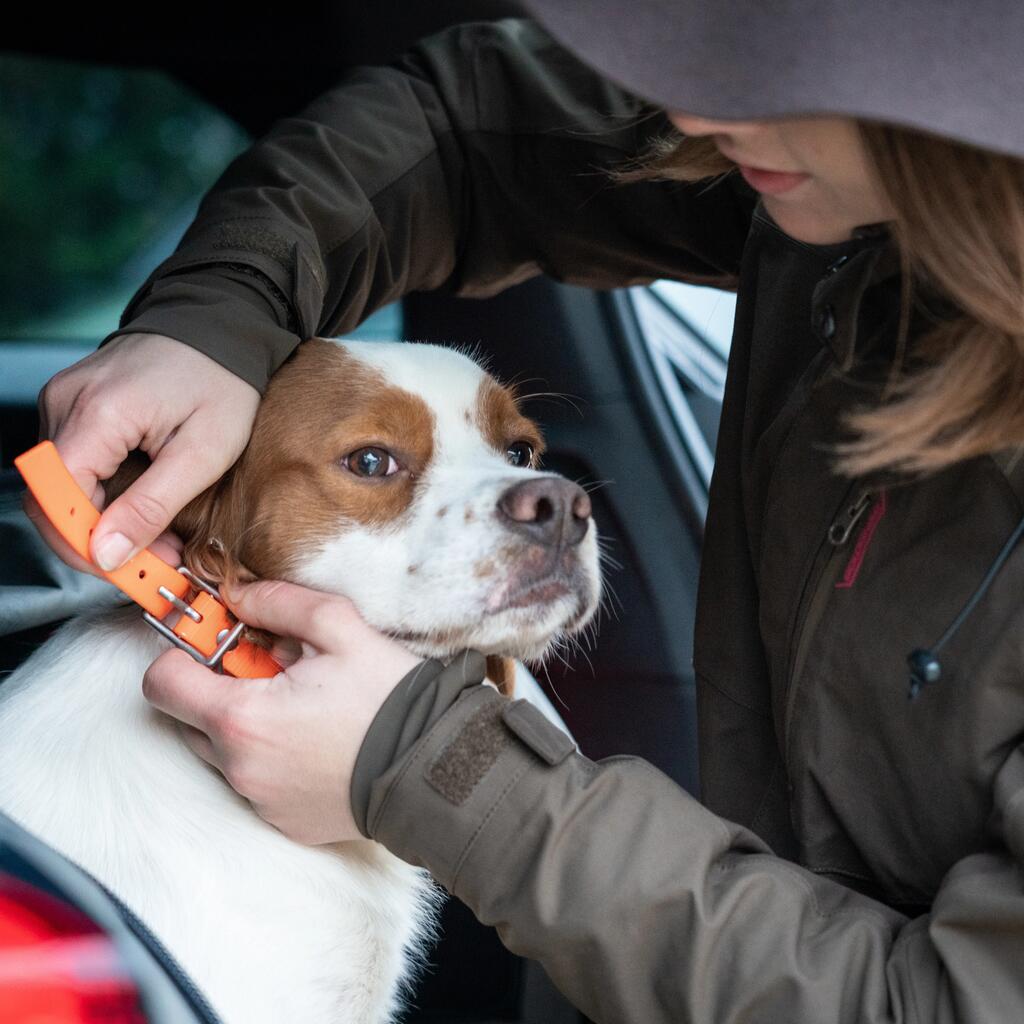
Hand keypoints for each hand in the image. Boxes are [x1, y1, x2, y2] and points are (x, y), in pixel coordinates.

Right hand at [32, 333, 259, 572]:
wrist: (221, 329)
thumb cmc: (222, 382)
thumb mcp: (204, 453)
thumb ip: (152, 505)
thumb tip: (107, 553)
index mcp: (98, 413)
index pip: (57, 498)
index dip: (84, 545)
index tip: (129, 573)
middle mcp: (66, 402)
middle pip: (49, 497)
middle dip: (94, 543)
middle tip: (151, 567)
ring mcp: (63, 400)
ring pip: (57, 486)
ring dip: (99, 524)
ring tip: (156, 542)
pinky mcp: (73, 404)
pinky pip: (70, 465)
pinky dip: (99, 498)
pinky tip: (138, 511)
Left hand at [142, 580, 420, 844]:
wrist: (432, 769)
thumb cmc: (389, 700)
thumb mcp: (340, 628)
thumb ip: (279, 602)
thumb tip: (239, 595)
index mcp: (242, 717)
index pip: (161, 684)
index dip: (179, 654)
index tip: (213, 642)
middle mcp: (238, 767)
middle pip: (187, 718)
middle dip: (217, 689)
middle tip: (272, 671)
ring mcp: (259, 800)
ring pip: (222, 752)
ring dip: (245, 724)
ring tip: (302, 707)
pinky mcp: (282, 820)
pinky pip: (255, 782)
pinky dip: (271, 758)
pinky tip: (316, 741)